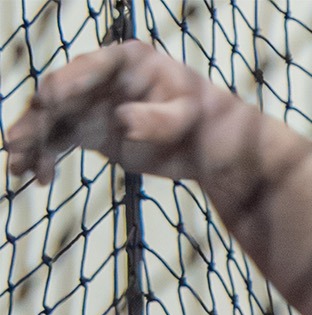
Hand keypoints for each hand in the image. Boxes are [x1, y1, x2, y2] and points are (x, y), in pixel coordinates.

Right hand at [5, 41, 253, 185]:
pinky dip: (45, 156)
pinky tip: (37, 177)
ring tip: (18, 167)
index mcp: (128, 61)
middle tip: (18, 143)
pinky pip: (60, 140)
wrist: (213, 150)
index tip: (49, 103)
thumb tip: (122, 121)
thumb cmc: (207, 125)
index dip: (66, 85)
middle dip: (37, 119)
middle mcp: (103, 78)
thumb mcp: (187, 120)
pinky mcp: (92, 129)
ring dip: (33, 142)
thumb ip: (155, 120)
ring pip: (53, 119)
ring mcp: (94, 103)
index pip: (88, 68)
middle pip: (60, 94)